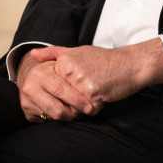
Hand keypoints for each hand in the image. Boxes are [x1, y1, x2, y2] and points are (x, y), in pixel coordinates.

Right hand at [15, 49, 95, 121]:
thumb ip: (53, 52)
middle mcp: (30, 89)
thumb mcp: (54, 59)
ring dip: (69, 117)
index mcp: (39, 74)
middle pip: (57, 108)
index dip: (77, 99)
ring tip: (79, 112)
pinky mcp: (28, 115)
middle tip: (87, 111)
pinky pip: (48, 120)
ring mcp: (27, 103)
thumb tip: (34, 52)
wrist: (30, 79)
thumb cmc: (49, 70)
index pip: (60, 90)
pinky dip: (60, 119)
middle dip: (75, 112)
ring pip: (54, 117)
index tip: (90, 105)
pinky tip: (67, 113)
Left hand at [28, 38, 162, 108]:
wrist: (130, 64)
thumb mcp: (77, 51)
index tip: (78, 84)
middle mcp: (70, 72)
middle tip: (89, 88)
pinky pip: (88, 110)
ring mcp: (80, 83)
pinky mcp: (92, 94)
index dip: (65, 92)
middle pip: (63, 99)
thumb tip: (32, 54)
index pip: (54, 88)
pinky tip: (104, 93)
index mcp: (64, 62)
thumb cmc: (104, 60)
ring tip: (97, 89)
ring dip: (85, 104)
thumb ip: (53, 53)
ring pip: (75, 107)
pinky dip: (96, 107)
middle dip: (74, 101)